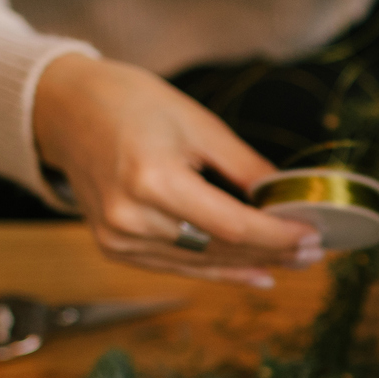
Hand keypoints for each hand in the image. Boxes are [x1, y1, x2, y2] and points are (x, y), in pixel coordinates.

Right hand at [32, 54, 319, 286]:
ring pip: (202, 264)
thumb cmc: (130, 104)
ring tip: (294, 263)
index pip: (232, 225)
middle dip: (273, 252)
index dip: (278, 236)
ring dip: (251, 265)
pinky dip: (218, 270)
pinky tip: (255, 273)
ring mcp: (118, 238)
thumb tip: (288, 196)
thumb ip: (245, 166)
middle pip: (220, 249)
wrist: (63, 110)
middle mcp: (131, 217)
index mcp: (152, 180)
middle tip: (315, 251)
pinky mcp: (114, 247)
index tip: (314, 235)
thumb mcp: (198, 123)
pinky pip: (177, 266)